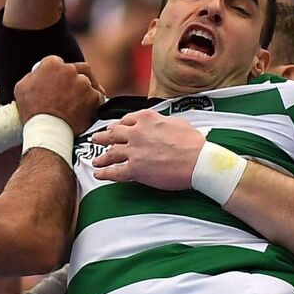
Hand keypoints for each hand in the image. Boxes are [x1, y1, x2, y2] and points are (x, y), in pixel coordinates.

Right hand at [14, 56, 102, 131]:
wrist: (46, 130)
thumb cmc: (31, 111)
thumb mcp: (22, 87)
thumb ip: (34, 75)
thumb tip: (39, 73)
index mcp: (52, 64)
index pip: (62, 63)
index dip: (63, 73)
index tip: (65, 80)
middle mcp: (69, 70)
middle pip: (81, 69)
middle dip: (81, 77)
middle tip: (80, 88)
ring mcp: (83, 83)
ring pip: (90, 84)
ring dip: (86, 92)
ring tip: (80, 104)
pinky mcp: (94, 97)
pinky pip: (98, 97)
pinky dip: (94, 104)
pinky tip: (86, 111)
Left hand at [89, 110, 203, 188]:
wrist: (198, 161)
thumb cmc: (193, 143)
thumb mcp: (178, 122)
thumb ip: (163, 121)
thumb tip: (161, 124)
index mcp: (147, 119)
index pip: (126, 120)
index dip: (119, 125)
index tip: (115, 128)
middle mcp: (136, 132)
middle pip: (113, 134)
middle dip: (103, 137)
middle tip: (97, 139)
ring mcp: (134, 151)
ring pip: (110, 153)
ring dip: (101, 157)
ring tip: (95, 160)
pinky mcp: (134, 169)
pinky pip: (115, 172)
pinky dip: (105, 173)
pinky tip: (99, 174)